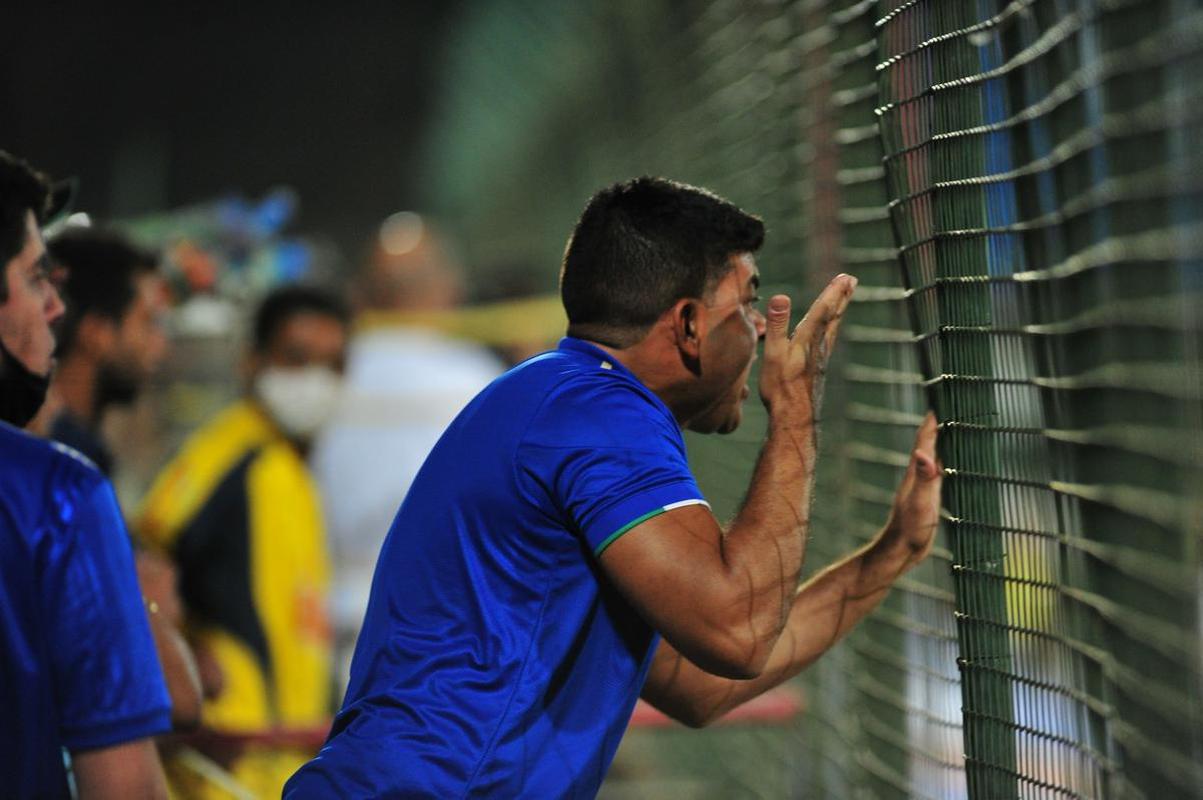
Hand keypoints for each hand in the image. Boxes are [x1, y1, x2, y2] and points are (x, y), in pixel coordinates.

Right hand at [758, 274, 856, 426]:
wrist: (794, 417)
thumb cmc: (781, 387)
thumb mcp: (773, 353)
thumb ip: (777, 325)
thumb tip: (781, 296)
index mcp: (807, 339)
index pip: (822, 309)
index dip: (833, 292)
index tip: (844, 276)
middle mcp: (818, 346)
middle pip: (833, 316)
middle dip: (841, 296)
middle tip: (852, 280)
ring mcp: (820, 358)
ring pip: (832, 327)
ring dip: (839, 309)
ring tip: (845, 297)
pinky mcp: (817, 368)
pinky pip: (827, 340)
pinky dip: (831, 327)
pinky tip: (829, 331)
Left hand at [880, 412, 942, 563]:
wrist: (900, 551)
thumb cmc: (910, 528)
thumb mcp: (920, 502)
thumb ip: (924, 478)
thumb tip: (922, 454)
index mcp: (917, 471)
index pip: (925, 439)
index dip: (933, 420)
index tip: (941, 399)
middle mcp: (919, 475)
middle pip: (930, 443)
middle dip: (940, 425)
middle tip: (953, 406)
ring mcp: (923, 486)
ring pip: (935, 457)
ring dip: (944, 442)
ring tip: (956, 428)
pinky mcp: (928, 498)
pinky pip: (940, 473)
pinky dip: (947, 462)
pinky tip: (954, 464)